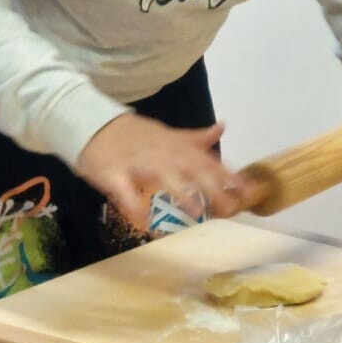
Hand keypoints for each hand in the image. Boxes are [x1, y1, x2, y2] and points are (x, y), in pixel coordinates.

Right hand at [76, 113, 256, 228]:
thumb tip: (222, 127)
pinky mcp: (112, 172)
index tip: (250, 191)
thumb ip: (195, 138)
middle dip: (212, 186)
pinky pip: (123, 189)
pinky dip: (132, 203)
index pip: (207, 160)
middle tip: (230, 206)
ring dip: (180, 192)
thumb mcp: (167, 134)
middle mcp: (161, 153)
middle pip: (190, 168)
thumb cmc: (133, 135)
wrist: (91, 123)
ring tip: (196, 212)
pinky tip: (142, 219)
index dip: (229, 175)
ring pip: (162, 175)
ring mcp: (137, 162)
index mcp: (175, 147)